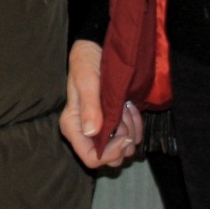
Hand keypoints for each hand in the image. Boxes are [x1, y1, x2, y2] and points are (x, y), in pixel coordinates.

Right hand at [60, 39, 140, 168]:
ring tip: (126, 106)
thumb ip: (90, 105)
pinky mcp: (113, 126)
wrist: (97, 50)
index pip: (91, 158)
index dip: (110, 153)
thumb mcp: (87, 80)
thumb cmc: (87, 62)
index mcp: (73, 127)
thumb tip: (91, 132)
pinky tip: (129, 107)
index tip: (124, 135)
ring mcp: (100, 131)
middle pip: (110, 158)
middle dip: (123, 139)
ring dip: (131, 129)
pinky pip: (131, 138)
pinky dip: (136, 124)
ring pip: (124, 149)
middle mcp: (85, 133)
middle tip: (124, 114)